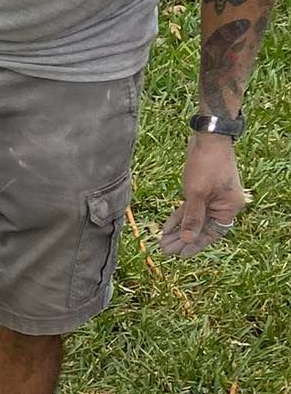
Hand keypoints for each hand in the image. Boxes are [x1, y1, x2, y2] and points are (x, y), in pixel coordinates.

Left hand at [158, 132, 248, 257]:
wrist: (208, 138)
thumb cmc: (207, 164)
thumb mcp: (197, 194)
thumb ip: (192, 218)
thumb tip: (188, 239)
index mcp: (229, 207)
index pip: (212, 233)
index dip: (195, 245)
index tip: (180, 255)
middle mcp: (224, 205)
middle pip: (202, 228)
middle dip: (183, 239)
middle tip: (165, 251)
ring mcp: (213, 198)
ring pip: (194, 219)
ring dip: (179, 230)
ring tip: (162, 243)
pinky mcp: (202, 191)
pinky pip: (190, 208)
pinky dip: (179, 217)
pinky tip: (166, 227)